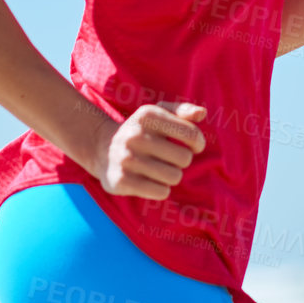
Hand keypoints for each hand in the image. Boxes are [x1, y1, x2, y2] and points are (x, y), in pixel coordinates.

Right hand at [88, 102, 207, 200]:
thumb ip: (183, 110)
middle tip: (169, 159)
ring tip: (159, 169)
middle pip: (184, 159)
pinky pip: (161, 192)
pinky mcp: (121, 180)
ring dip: (171, 176)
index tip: (193, 146)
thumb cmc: (141, 131)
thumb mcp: (158, 114)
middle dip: (181, 161)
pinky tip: (149, 181)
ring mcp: (127, 159)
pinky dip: (160, 189)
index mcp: (148, 115)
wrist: (102, 149)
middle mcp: (136, 135)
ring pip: (174, 177)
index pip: (191, 134)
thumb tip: (202, 112)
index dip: (198, 143)